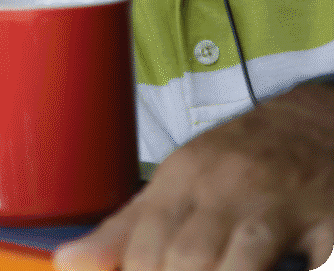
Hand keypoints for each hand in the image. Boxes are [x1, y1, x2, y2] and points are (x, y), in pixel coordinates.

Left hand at [53, 83, 333, 270]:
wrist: (313, 120)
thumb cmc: (239, 160)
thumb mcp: (181, 180)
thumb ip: (128, 227)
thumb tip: (68, 262)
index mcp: (182, 176)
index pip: (140, 242)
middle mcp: (222, 187)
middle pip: (180, 259)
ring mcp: (273, 204)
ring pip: (227, 264)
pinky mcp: (324, 224)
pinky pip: (297, 265)